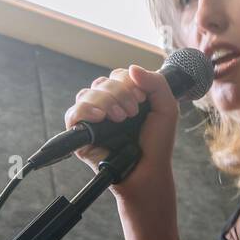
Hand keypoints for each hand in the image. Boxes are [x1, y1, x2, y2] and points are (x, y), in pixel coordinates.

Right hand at [63, 64, 179, 205]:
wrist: (148, 171)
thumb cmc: (157, 144)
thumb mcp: (166, 107)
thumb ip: (156, 82)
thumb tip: (132, 68)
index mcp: (125, 97)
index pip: (118, 76)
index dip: (128, 82)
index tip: (142, 99)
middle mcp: (107, 105)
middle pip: (102, 82)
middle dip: (119, 93)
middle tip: (132, 113)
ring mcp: (93, 120)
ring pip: (87, 94)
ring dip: (105, 101)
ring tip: (120, 119)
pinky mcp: (82, 136)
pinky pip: (73, 114)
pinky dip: (85, 110)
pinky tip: (100, 117)